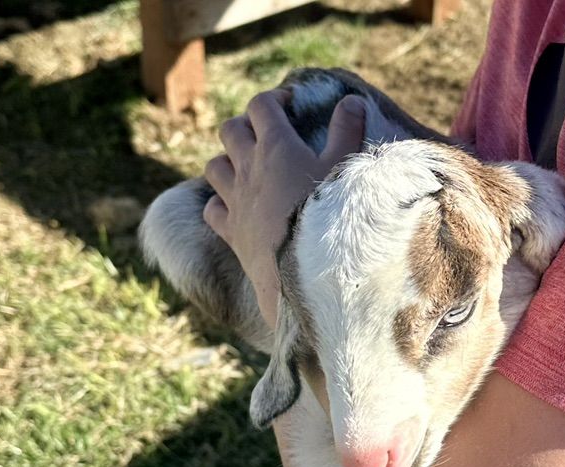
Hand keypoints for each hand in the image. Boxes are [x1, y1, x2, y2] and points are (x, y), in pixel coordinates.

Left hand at [203, 90, 365, 327]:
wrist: (309, 269)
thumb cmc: (331, 214)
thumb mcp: (346, 168)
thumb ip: (348, 131)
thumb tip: (353, 100)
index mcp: (276, 146)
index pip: (262, 106)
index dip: (274, 100)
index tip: (288, 104)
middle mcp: (248, 169)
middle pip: (231, 130)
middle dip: (245, 126)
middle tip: (264, 135)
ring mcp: (235, 201)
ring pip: (214, 166)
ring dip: (226, 161)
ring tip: (244, 168)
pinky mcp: (231, 232)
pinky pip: (212, 209)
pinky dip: (218, 203)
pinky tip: (232, 207)